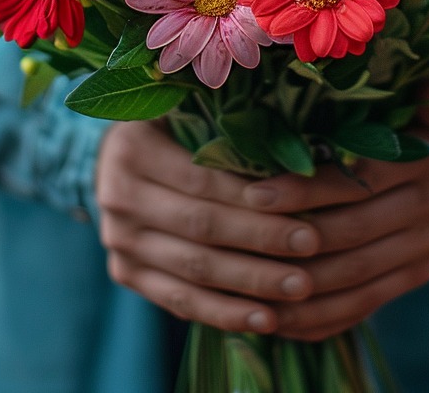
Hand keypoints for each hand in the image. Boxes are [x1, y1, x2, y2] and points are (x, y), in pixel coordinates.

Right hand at [94, 120, 319, 333]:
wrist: (122, 162)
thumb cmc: (176, 128)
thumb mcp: (190, 109)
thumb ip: (228, 121)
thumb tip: (295, 142)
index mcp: (132, 148)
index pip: (203, 181)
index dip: (253, 201)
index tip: (304, 213)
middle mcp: (116, 195)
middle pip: (200, 226)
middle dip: (261, 240)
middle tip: (312, 247)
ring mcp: (119, 240)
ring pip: (192, 269)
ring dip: (250, 283)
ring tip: (300, 290)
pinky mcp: (125, 273)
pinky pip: (179, 301)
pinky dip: (223, 313)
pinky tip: (264, 320)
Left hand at [249, 78, 428, 340]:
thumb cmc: (402, 102)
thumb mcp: (396, 82)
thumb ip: (362, 80)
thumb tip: (303, 58)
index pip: (357, 182)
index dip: (302, 191)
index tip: (249, 194)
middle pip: (353, 237)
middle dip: (289, 244)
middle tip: (233, 248)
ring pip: (357, 282)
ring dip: (298, 296)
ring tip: (243, 294)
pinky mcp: (420, 274)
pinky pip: (365, 307)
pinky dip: (319, 319)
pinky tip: (275, 322)